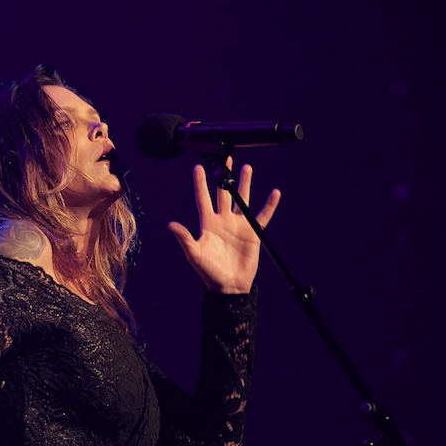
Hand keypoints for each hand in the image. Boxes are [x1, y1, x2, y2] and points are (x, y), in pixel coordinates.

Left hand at [168, 159, 280, 293]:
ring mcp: (238, 225)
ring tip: (247, 168)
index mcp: (208, 223)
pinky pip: (262, 216)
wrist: (229, 286)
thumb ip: (185, 238)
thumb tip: (170, 225)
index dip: (200, 183)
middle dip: (224, 176)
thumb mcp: (194, 255)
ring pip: (243, 199)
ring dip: (245, 184)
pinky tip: (274, 193)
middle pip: (224, 193)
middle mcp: (223, 220)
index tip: (198, 167)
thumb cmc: (209, 272)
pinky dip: (269, 205)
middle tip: (226, 159)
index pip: (203, 198)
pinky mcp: (253, 233)